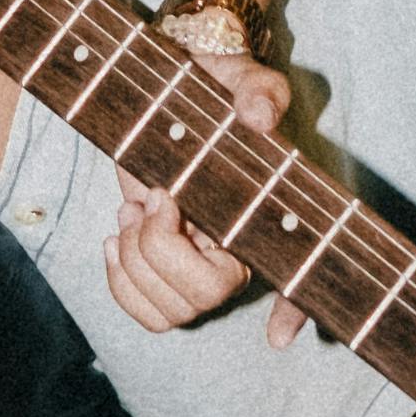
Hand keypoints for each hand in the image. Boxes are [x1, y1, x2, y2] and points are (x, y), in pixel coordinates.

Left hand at [106, 52, 304, 340]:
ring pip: (171, 312)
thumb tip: (259, 117)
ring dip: (137, 262)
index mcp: (270, 218)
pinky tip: (115, 237)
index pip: (300, 276)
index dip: (293, 312)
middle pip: (207, 296)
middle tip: (157, 197)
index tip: (275, 335)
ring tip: (134, 210)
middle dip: (164, 251)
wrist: (169, 92)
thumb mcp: (244, 81)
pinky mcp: (159, 267)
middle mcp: (239, 251)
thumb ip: (260, 93)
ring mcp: (197, 264)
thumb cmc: (217, 90)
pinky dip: (120, 281)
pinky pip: (143, 309)